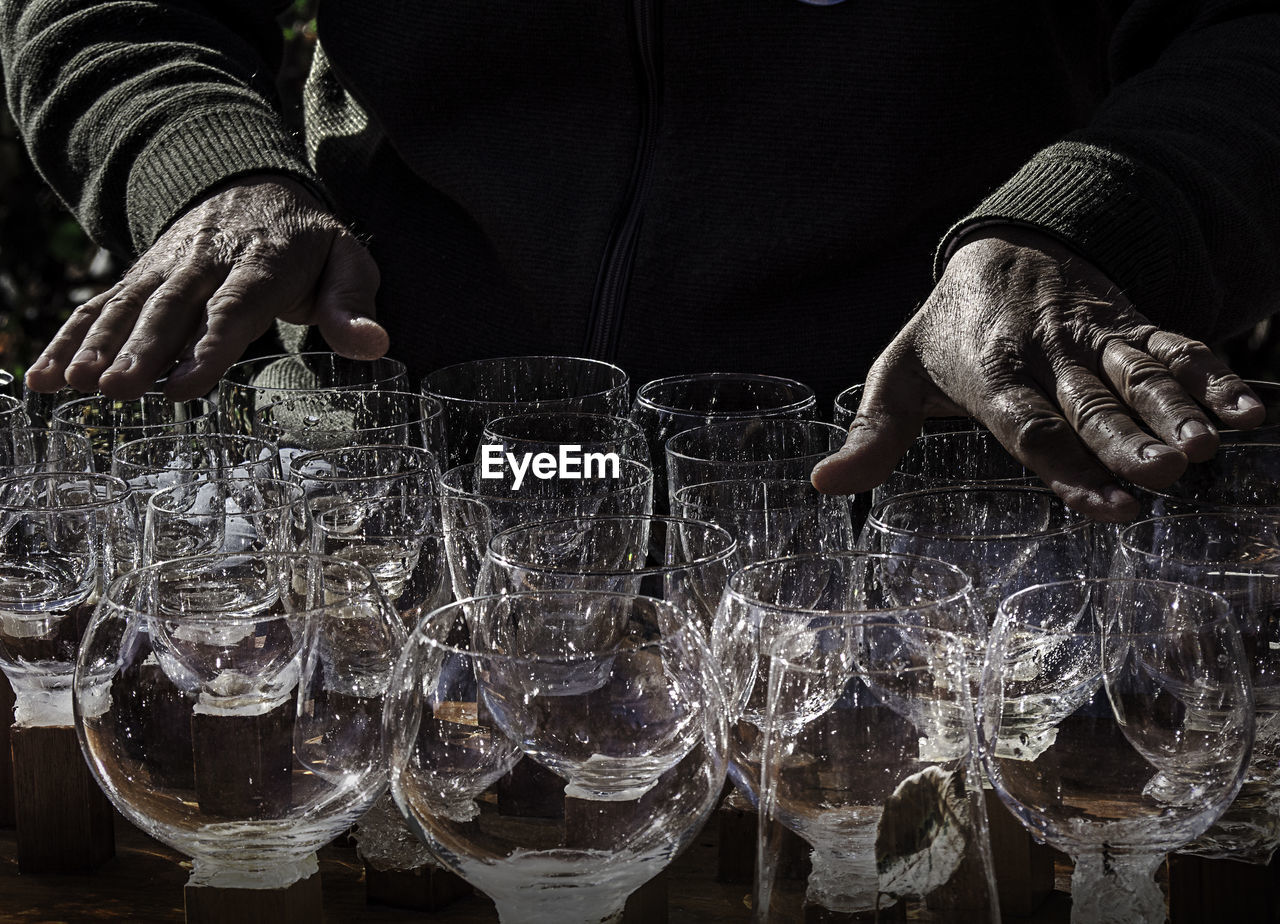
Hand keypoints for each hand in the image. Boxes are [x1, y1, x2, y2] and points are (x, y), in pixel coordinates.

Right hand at [24, 174, 386, 400]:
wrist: (252, 186)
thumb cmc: (309, 243)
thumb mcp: (347, 262)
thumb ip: (354, 305)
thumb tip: (375, 345)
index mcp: (262, 263)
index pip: (234, 308)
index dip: (209, 346)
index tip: (186, 386)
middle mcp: (207, 262)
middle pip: (172, 309)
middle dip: (142, 351)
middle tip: (117, 390)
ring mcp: (168, 268)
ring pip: (129, 307)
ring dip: (98, 346)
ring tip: (72, 386)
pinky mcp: (142, 277)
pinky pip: (101, 306)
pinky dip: (70, 338)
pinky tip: (43, 377)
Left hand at [811, 227, 1264, 520]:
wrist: (1003, 248)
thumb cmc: (945, 332)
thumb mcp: (895, 376)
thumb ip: (870, 436)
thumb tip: (822, 487)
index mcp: (987, 373)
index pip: (1026, 426)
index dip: (1063, 465)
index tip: (1101, 504)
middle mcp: (1044, 353)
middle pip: (1089, 402)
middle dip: (1127, 439)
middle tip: (1163, 474)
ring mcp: (1091, 335)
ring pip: (1138, 374)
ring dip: (1176, 409)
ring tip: (1211, 446)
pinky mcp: (1128, 322)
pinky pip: (1173, 346)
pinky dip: (1210, 376)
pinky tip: (1246, 411)